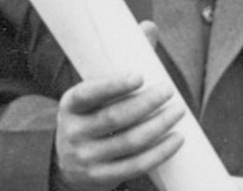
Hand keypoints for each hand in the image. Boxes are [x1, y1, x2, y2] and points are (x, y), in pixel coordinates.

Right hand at [53, 72, 184, 190]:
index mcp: (69, 107)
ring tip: (177, 111)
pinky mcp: (103, 176)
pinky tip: (176, 138)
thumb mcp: (82, 106)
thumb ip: (105, 92)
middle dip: (147, 102)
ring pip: (131, 141)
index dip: (113, 85)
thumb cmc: (85, 124)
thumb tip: (147, 67)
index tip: (140, 77)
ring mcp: (88, 157)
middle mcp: (74, 133)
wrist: (65, 167)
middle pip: (115, 117)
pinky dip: (161, 151)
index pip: (88, 94)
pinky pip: (138, 164)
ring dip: (160, 124)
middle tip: (167, 90)